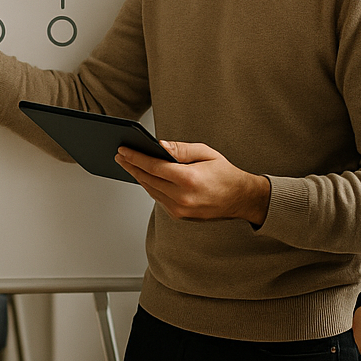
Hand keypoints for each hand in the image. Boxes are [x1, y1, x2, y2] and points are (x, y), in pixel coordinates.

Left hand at [115, 140, 270, 224]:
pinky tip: (143, 176)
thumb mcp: (206, 153)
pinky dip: (150, 186)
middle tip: (120, 155)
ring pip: (151, 190)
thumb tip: (158, 145)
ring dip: (138, 177)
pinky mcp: (179, 215)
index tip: (123, 150)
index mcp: (189, 180)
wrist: (241, 199)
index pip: (154, 167)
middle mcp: (182, 197)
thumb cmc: (225, 174)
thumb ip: (180, 149)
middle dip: (132, 166)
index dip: (136, 158)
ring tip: (128, 164)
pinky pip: (158, 198)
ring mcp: (180, 209)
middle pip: (148, 180)